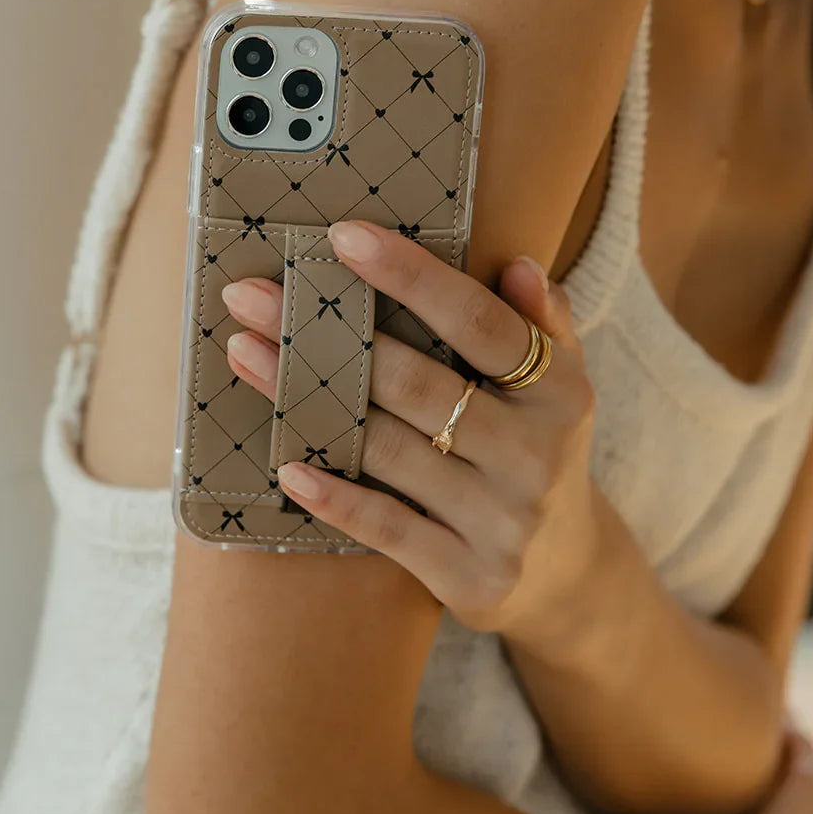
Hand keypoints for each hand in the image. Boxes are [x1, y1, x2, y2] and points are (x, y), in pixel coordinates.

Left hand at [220, 218, 600, 637]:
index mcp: (560, 392)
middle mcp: (535, 455)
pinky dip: (335, 496)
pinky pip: (388, 528)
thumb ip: (543, 323)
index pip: (479, 323)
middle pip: (417, 383)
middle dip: (327, 336)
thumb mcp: (560, 385)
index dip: (411, 277)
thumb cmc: (539, 450)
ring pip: (388, 449)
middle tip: (251, 297)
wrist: (568, 572)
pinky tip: (287, 465)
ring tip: (244, 354)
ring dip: (305, 400)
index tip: (342, 237)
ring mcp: (503, 520)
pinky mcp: (471, 576)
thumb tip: (517, 265)